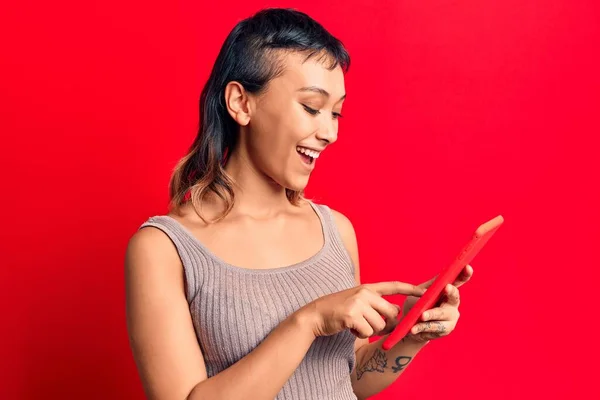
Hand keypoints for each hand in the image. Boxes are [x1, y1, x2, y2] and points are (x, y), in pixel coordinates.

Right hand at [298, 282, 425, 338]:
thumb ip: (376, 305)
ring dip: (370, 330)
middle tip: (369, 325)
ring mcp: (358, 303)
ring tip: (356, 325)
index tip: (424, 291)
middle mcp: (364, 293)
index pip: (393, 286)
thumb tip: (396, 311)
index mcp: (367, 288)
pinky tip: (350, 328)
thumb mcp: (357, 302)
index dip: (410, 288)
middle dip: (385, 324)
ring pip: (380, 325)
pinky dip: (360, 334)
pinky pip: (367, 332)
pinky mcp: (351, 315)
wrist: (314, 316)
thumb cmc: (337, 311)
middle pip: (391, 313)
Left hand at [401, 264, 473, 342]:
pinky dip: (422, 327)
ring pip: (441, 314)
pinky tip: (414, 329)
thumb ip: (431, 284)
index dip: (465, 274)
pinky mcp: (445, 330)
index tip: (467, 267)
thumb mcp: (422, 291)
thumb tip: (442, 273)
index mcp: (448, 292)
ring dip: (431, 314)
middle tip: (447, 287)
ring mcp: (451, 318)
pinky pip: (433, 327)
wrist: (411, 326)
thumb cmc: (417, 304)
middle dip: (451, 292)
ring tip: (422, 315)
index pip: (458, 281)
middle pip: (454, 297)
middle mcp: (453, 304)